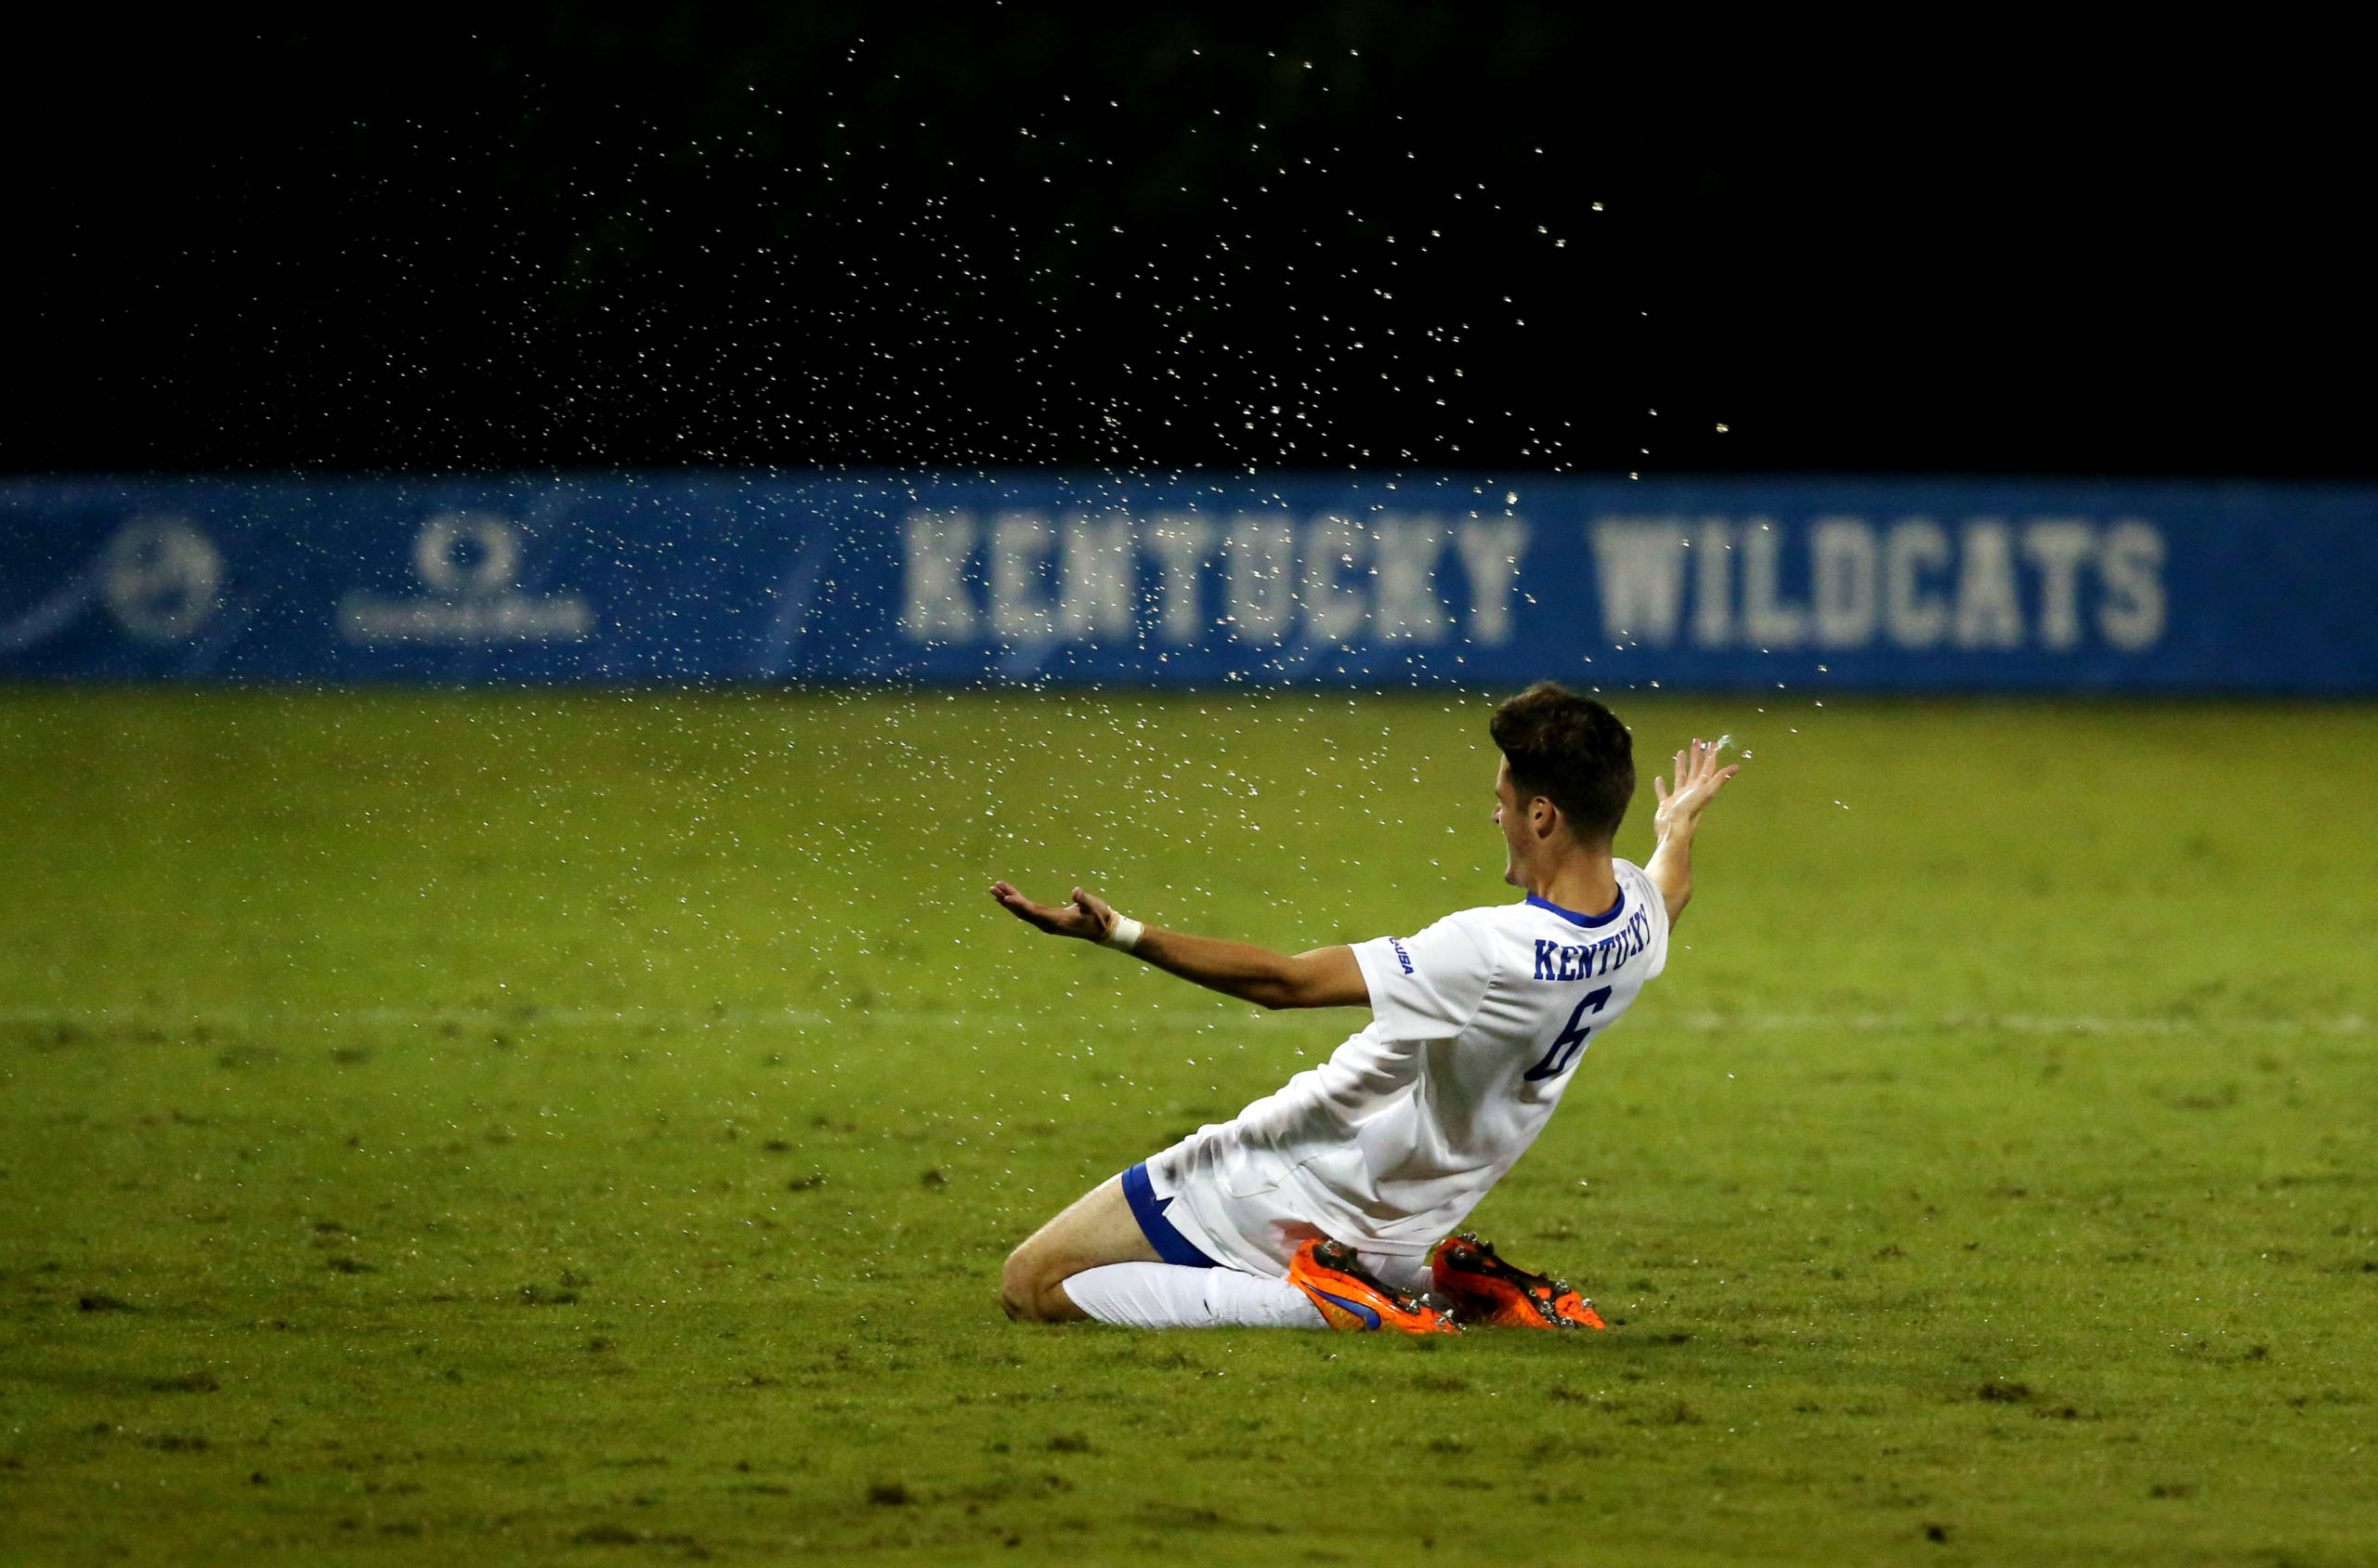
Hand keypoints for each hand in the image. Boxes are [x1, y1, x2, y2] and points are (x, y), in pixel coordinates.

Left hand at [989, 880, 1118, 941]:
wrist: (1103, 930)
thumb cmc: (1100, 916)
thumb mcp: (1095, 906)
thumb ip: (1085, 899)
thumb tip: (1076, 891)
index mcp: (1058, 920)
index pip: (1035, 912)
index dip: (1020, 905)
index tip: (1006, 898)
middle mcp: (1048, 924)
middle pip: (1023, 912)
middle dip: (1008, 900)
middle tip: (993, 888)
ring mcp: (1047, 924)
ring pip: (1023, 913)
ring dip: (1009, 901)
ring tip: (995, 889)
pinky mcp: (1048, 921)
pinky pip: (1028, 913)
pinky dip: (1017, 904)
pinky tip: (1008, 898)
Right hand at [1651, 737, 1739, 841]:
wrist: (1674, 829)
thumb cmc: (1690, 810)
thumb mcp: (1706, 792)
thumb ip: (1720, 779)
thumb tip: (1737, 767)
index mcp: (1701, 786)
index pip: (1708, 767)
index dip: (1711, 754)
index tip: (1712, 742)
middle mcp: (1691, 790)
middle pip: (1696, 769)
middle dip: (1697, 755)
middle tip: (1697, 741)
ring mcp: (1679, 797)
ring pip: (1681, 777)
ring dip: (1681, 765)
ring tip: (1681, 753)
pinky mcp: (1666, 804)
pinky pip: (1664, 792)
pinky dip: (1661, 786)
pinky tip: (1659, 778)